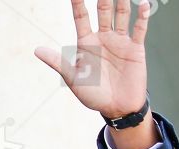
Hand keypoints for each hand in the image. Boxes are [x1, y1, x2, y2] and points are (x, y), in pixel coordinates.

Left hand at [37, 0, 151, 120]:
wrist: (116, 108)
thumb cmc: (92, 95)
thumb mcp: (72, 78)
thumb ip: (57, 62)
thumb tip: (36, 50)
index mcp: (86, 43)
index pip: (81, 18)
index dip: (78, 3)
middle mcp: (103, 38)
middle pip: (103, 12)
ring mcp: (120, 41)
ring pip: (121, 16)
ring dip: (122, 2)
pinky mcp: (135, 48)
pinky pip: (139, 29)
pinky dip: (142, 17)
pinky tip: (143, 4)